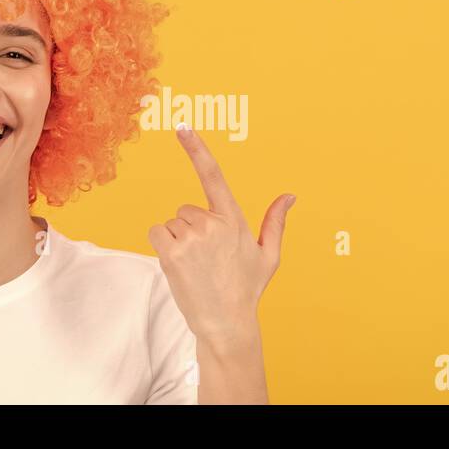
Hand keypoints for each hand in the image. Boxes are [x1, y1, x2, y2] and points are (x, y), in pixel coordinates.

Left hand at [147, 124, 295, 345]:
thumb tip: (290, 195)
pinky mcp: (172, 252)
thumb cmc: (246, 289)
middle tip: (206, 258)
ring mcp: (191, 238)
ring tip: (195, 266)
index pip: (213, 175)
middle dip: (192, 228)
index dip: (196, 149)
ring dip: (178, 240)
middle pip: (187, 209)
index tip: (182, 126)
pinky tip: (179, 266)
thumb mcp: (268, 255)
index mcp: (234, 219)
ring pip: (172, 222)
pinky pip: (157, 233)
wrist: (226, 322)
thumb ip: (276, 222)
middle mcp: (212, 223)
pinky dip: (163, 246)